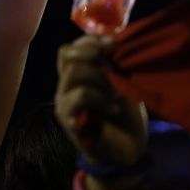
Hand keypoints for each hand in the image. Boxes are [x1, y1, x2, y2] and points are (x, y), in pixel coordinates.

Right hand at [55, 34, 147, 166]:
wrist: (125, 149)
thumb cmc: (125, 115)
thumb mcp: (122, 84)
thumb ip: (113, 65)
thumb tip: (116, 42)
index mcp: (78, 74)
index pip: (72, 47)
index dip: (90, 40)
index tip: (115, 42)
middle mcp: (66, 84)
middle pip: (66, 54)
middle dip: (92, 52)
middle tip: (112, 64)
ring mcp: (64, 100)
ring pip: (73, 72)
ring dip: (100, 78)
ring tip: (116, 92)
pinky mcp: (67, 117)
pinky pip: (80, 96)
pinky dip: (101, 98)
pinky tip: (114, 108)